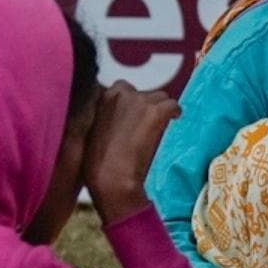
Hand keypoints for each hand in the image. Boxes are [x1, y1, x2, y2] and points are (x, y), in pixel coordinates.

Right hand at [84, 80, 180, 225]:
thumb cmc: (98, 164)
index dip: (131, 105)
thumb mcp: (92, 132)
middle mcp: (120, 93)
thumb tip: (117, 120)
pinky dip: (175, 113)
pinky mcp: (156, 111)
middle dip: (147, 107)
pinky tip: (174, 121)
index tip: (135, 117)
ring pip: (160, 97)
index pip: (121, 89)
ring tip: (160, 127)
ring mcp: (139, 100)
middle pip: (143, 93)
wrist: (111, 178)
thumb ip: (104, 118)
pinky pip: (173, 105)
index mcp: (102, 97)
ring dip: (161, 110)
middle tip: (147, 127)